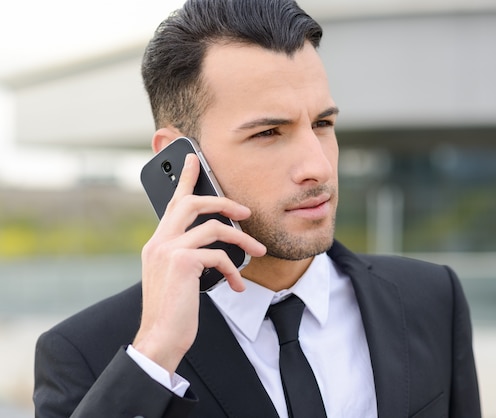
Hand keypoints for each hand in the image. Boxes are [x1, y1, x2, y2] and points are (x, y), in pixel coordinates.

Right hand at [133, 153, 265, 373]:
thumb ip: (188, 256)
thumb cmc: (173, 310)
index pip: (172, 203)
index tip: (193, 158)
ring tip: (258, 251)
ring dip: (242, 239)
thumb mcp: (178, 278)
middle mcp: (159, 242)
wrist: (160, 338)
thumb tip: (213, 246)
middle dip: (223, 201)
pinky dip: (233, 269)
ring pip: (213, 227)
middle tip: (246, 211)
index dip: (185, 178)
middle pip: (193, 203)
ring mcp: (168, 250)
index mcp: (157, 243)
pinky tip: (237, 285)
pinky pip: (218, 255)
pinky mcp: (182, 263)